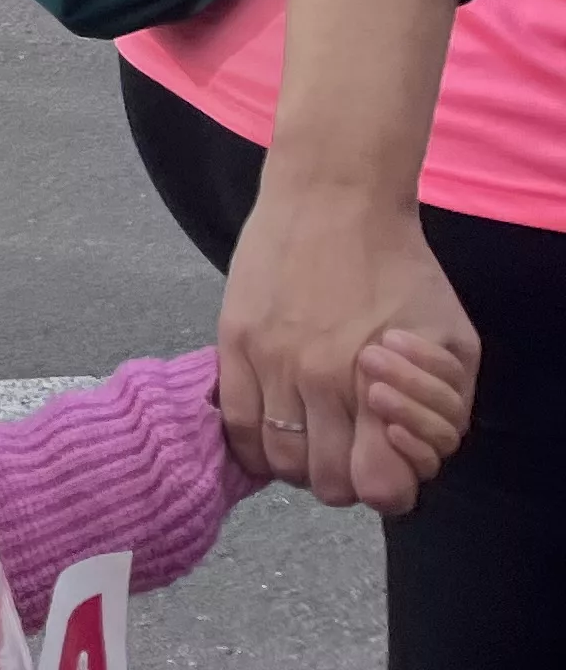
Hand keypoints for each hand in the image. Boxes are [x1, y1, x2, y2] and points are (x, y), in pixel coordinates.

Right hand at [217, 178, 481, 508]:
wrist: (334, 199)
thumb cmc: (402, 269)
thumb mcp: (454, 340)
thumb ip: (444, 407)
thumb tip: (405, 452)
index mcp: (377, 385)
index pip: (377, 488)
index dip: (385, 487)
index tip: (383, 463)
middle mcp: (320, 383)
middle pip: (324, 482)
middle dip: (339, 475)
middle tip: (343, 450)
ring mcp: (270, 361)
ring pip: (276, 458)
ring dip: (295, 460)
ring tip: (306, 436)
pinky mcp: (233, 338)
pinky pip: (233, 420)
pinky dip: (250, 441)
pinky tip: (268, 426)